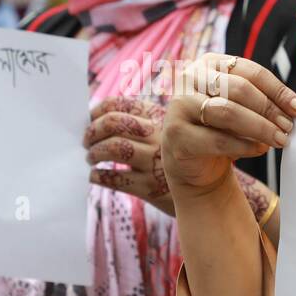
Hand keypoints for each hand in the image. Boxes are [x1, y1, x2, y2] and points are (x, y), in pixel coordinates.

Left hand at [85, 97, 172, 214]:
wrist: (209, 191)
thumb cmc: (181, 158)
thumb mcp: (170, 131)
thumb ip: (142, 122)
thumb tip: (97, 121)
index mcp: (160, 117)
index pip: (121, 104)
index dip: (98, 111)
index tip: (90, 118)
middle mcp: (158, 136)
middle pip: (114, 123)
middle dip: (92, 131)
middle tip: (86, 141)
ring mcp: (155, 162)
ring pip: (113, 149)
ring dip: (94, 153)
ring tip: (91, 158)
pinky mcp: (150, 188)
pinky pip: (115, 179)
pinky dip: (98, 176)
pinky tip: (95, 176)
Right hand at [162, 53, 295, 195]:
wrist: (192, 161)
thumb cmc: (221, 129)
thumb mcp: (241, 108)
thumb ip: (261, 102)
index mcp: (210, 63)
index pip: (250, 71)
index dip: (278, 90)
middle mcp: (190, 78)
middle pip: (239, 89)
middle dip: (269, 109)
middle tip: (289, 127)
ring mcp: (179, 105)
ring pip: (227, 112)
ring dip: (260, 127)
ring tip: (280, 140)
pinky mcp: (176, 134)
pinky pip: (217, 139)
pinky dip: (243, 146)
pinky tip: (259, 150)